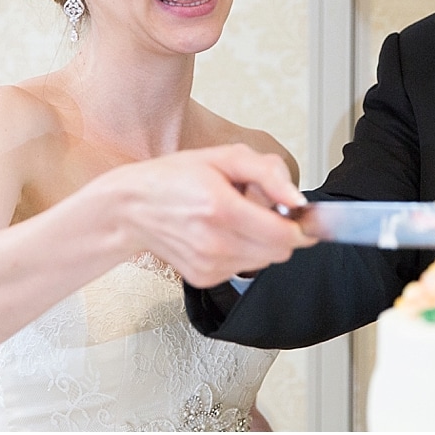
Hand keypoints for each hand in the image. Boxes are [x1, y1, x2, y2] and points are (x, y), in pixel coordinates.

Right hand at [94, 144, 315, 286]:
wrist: (131, 208)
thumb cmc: (174, 178)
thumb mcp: (224, 157)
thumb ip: (268, 174)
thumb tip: (298, 200)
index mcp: (222, 209)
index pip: (285, 235)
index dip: (302, 225)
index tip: (303, 215)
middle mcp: (215, 242)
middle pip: (280, 251)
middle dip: (282, 230)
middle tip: (263, 208)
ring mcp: (208, 264)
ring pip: (265, 262)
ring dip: (262, 242)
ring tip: (237, 218)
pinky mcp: (204, 278)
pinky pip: (244, 269)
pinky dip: (243, 252)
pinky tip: (222, 233)